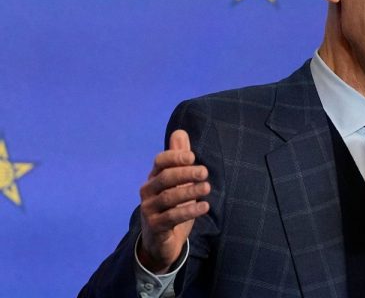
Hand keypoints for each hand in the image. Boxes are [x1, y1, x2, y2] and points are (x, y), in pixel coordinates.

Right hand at [138, 130, 210, 272]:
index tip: (192, 156)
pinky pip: (171, 217)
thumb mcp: (178, 183)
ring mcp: (149, 209)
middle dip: (185, 173)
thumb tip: (180, 131)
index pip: (160, 162)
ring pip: (168, 197)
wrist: (161, 242)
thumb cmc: (172, 207)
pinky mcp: (155, 226)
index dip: (174, 157)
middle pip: (165, 178)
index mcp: (155, 178)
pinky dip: (189, 210)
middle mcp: (148, 191)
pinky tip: (204, 206)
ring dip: (189, 191)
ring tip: (207, 187)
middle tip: (205, 172)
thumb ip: (180, 159)